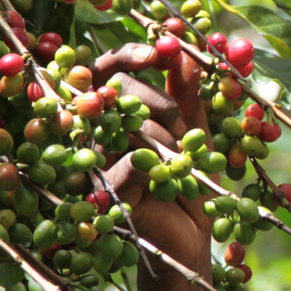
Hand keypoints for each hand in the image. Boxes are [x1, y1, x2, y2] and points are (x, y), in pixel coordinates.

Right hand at [93, 43, 213, 276]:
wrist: (192, 238)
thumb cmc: (189, 183)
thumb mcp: (194, 131)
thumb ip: (186, 93)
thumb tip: (182, 53)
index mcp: (114, 116)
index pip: (108, 71)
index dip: (128, 55)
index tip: (159, 52)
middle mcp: (96, 135)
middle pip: (118, 92)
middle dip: (163, 106)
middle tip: (184, 133)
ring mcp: (96, 163)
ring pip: (129, 127)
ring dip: (169, 141)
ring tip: (183, 166)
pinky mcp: (106, 192)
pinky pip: (133, 161)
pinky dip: (162, 167)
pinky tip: (171, 183)